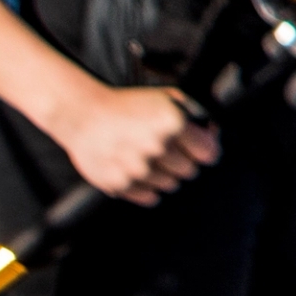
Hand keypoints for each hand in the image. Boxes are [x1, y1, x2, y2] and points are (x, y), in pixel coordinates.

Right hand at [54, 85, 219, 202]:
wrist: (82, 113)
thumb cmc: (128, 104)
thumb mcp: (167, 98)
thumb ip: (196, 115)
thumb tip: (213, 134)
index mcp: (173, 124)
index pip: (208, 153)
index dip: (203, 150)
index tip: (196, 148)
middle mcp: (157, 148)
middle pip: (189, 171)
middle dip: (182, 161)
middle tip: (166, 150)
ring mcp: (138, 169)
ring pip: (171, 185)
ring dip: (164, 174)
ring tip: (146, 157)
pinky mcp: (121, 184)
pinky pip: (150, 196)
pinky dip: (146, 186)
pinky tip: (135, 169)